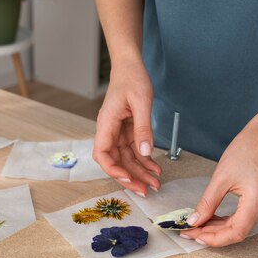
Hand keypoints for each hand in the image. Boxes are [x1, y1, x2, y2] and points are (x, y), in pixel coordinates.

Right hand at [93, 60, 161, 195]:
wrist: (130, 67)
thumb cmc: (132, 79)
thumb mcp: (141, 102)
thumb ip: (143, 129)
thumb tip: (145, 152)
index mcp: (106, 124)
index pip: (102, 154)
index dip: (112, 169)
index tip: (126, 178)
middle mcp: (109, 131)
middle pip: (115, 162)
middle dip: (130, 177)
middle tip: (146, 190)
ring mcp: (118, 133)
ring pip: (126, 160)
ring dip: (140, 173)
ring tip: (156, 183)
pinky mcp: (127, 132)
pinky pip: (134, 152)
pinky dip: (145, 161)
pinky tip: (155, 169)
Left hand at [181, 115, 257, 246]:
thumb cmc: (247, 149)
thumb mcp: (221, 177)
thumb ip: (207, 202)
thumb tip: (194, 220)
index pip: (236, 232)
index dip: (214, 238)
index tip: (195, 235)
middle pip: (237, 231)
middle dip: (212, 233)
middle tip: (189, 231)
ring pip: (240, 226)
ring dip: (218, 228)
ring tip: (197, 225)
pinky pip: (244, 218)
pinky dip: (227, 220)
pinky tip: (212, 219)